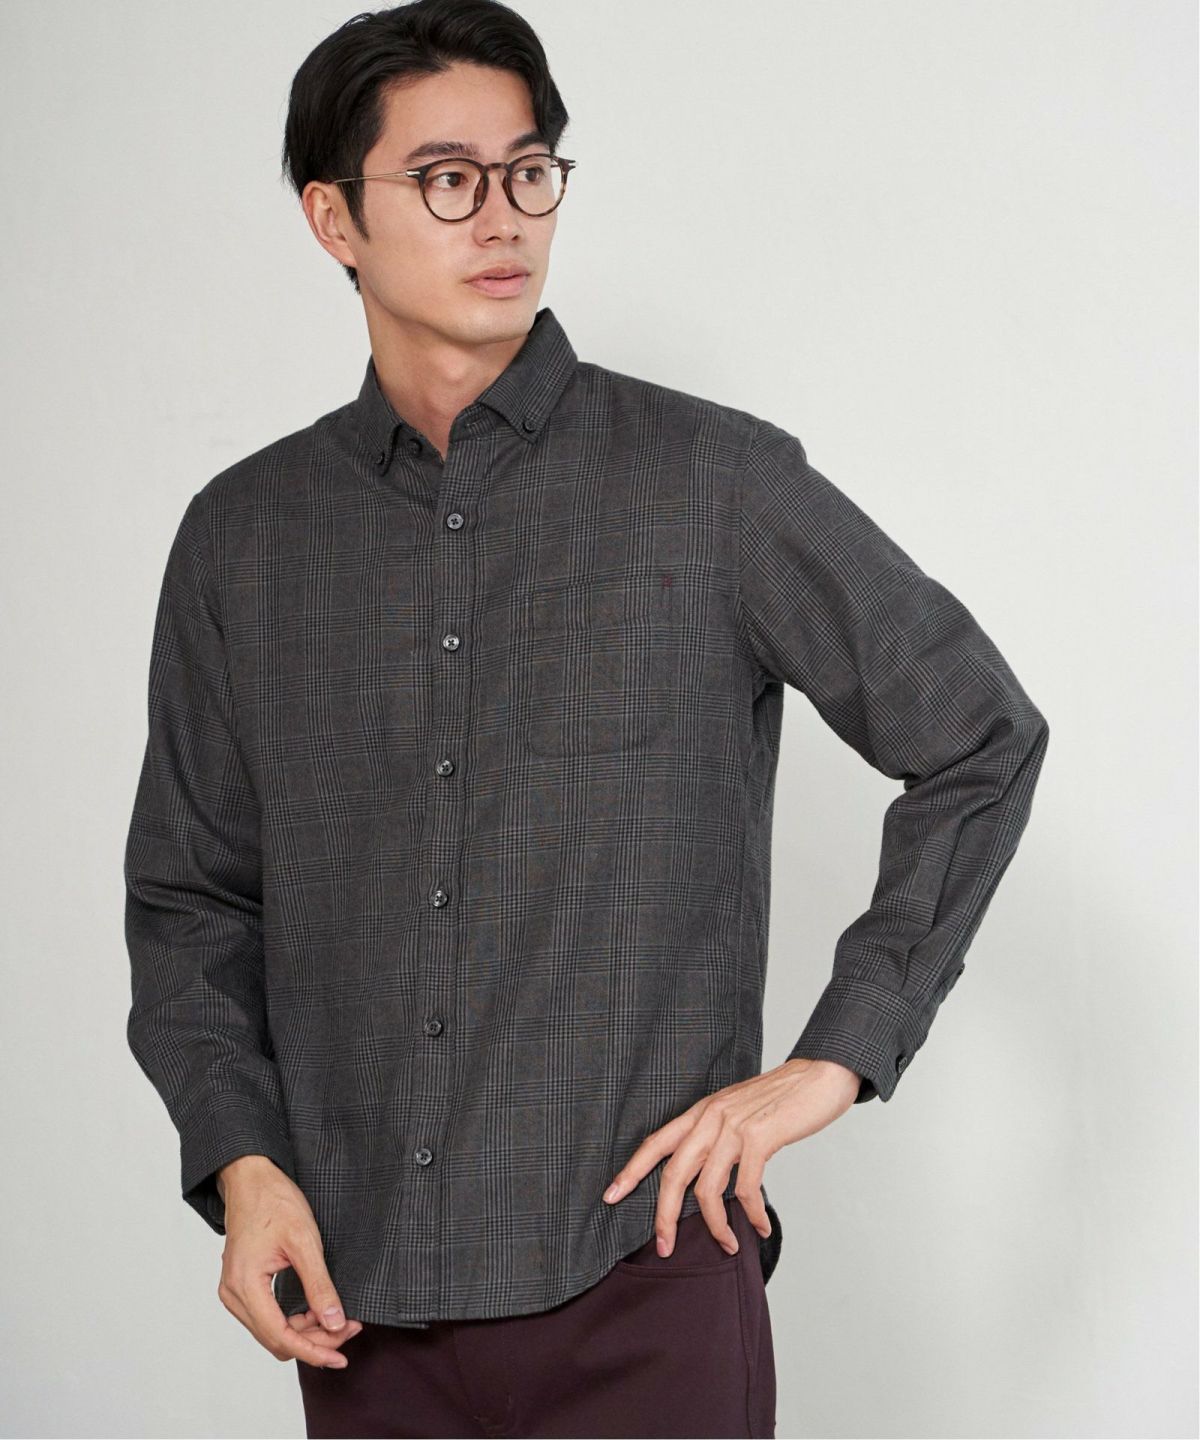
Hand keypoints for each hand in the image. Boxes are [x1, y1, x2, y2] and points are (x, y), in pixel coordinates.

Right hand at [214, 1155, 363, 1369]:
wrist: (251, 1180)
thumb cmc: (274, 1202)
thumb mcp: (304, 1241)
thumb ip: (319, 1285)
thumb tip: (335, 1322)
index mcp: (244, 1285)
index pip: (280, 1336)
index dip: (313, 1351)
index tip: (342, 1356)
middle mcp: (234, 1295)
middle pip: (277, 1339)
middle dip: (315, 1340)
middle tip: (351, 1327)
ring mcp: (235, 1292)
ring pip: (273, 1332)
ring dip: (306, 1332)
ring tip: (339, 1319)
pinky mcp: (243, 1287)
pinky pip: (268, 1318)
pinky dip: (294, 1320)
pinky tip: (317, 1311)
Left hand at [601, 1057, 860, 1256]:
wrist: (819, 1076)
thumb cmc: (781, 1098)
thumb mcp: (738, 1111)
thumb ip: (718, 1136)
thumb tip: (706, 1176)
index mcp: (702, 1111)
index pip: (656, 1142)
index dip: (631, 1170)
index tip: (611, 1195)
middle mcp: (711, 1117)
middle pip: (673, 1174)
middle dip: (663, 1215)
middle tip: (664, 1246)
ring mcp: (734, 1127)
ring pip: (707, 1189)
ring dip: (715, 1226)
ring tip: (727, 1245)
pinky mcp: (759, 1138)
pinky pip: (745, 1188)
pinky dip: (751, 1214)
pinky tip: (760, 1226)